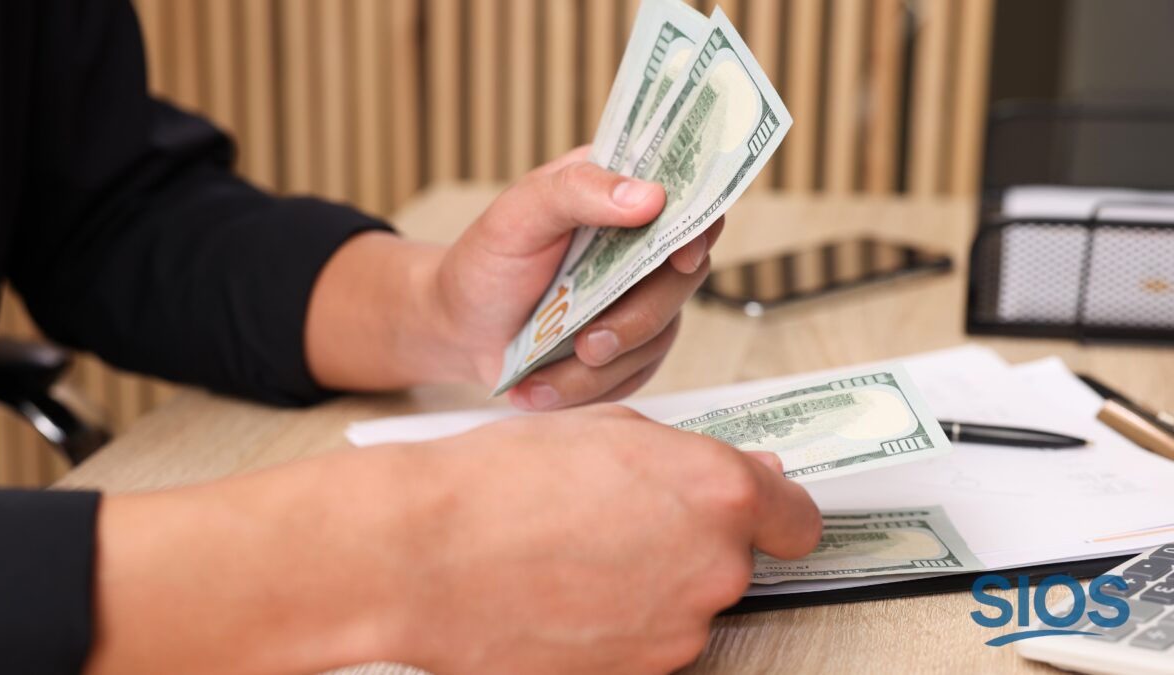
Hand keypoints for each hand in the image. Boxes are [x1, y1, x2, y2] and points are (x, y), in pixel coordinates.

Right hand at [86, 406, 820, 674]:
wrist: (423, 554)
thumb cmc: (500, 480)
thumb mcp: (606, 430)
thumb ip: (691, 456)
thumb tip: (744, 476)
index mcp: (717, 492)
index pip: (797, 517)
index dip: (775, 510)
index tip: (759, 510)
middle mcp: (712, 567)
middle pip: (737, 560)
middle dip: (697, 539)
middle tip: (628, 516)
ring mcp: (674, 630)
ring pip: (689, 602)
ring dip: (656, 580)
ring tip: (582, 551)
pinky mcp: (635, 672)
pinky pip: (649, 638)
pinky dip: (623, 619)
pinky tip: (569, 588)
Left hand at [437, 148, 723, 409]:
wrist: (461, 327)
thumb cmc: (487, 261)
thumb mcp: (519, 213)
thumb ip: (578, 190)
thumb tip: (650, 197)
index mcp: (622, 195)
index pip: (689, 199)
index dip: (698, 226)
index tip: (680, 256)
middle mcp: (642, 247)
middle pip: (684, 278)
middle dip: (636, 320)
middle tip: (586, 344)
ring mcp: (641, 300)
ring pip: (658, 337)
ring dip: (598, 367)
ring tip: (540, 375)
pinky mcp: (631, 350)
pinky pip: (633, 376)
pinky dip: (584, 390)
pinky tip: (539, 387)